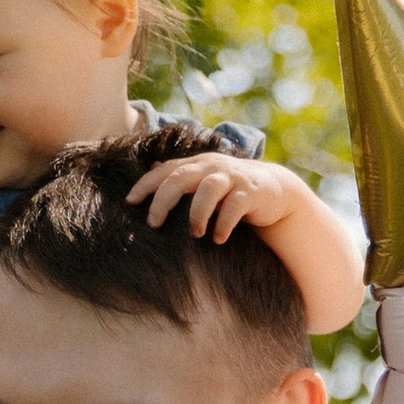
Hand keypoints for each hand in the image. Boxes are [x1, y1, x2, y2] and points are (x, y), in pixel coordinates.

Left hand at [126, 150, 308, 246]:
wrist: (273, 190)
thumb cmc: (230, 190)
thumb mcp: (204, 181)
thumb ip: (181, 177)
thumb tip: (149, 170)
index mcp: (197, 164)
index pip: (166, 169)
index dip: (146, 184)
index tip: (130, 201)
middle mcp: (213, 167)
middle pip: (181, 176)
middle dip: (163, 200)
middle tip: (153, 223)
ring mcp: (233, 178)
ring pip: (208, 189)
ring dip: (197, 213)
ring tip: (195, 234)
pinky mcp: (251, 192)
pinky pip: (234, 206)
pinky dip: (224, 224)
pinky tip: (218, 239)